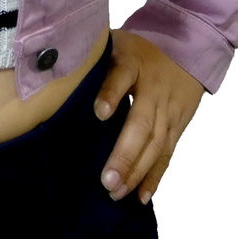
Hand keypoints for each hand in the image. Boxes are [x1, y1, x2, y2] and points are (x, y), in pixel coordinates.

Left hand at [94, 29, 204, 204]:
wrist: (186, 47)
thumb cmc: (136, 49)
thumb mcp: (114, 42)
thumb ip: (91, 56)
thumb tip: (51, 65)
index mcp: (132, 62)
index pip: (121, 75)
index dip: (110, 93)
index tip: (99, 113)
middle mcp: (153, 89)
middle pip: (141, 123)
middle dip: (124, 153)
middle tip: (106, 180)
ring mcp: (168, 110)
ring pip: (155, 144)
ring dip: (137, 171)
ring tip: (116, 192)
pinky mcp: (178, 125)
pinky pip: (167, 154)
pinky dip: (155, 176)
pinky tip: (141, 196)